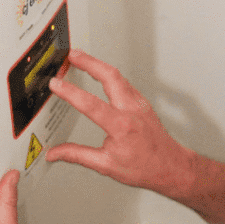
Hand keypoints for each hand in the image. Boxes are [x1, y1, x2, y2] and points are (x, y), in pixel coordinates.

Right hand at [46, 49, 195, 198]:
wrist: (170, 166)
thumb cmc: (144, 168)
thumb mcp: (106, 165)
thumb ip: (77, 156)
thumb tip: (54, 153)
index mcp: (121, 127)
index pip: (90, 104)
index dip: (70, 92)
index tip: (56, 84)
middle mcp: (132, 111)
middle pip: (109, 76)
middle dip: (89, 62)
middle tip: (71, 55)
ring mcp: (139, 104)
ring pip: (118, 76)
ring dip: (98, 65)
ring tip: (81, 59)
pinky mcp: (142, 103)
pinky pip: (124, 83)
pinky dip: (110, 74)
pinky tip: (101, 73)